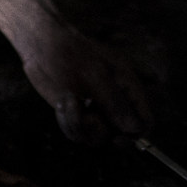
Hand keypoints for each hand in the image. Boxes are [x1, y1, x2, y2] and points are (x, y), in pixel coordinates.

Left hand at [15, 9, 151, 141]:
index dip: (136, 134)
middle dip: (100, 131)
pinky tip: (62, 101)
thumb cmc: (72, 52)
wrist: (42, 48)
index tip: (117, 139)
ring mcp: (96, 110)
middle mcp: (115, 102)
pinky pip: (77, 133)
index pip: (144, 120)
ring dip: (79, 124)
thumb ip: (115, 102)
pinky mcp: (78, 115)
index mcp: (128, 88)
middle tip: (86, 118)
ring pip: (96, 138)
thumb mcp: (95, 75)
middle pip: (120, 136)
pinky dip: (67, 121)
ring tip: (68, 99)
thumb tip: (133, 127)